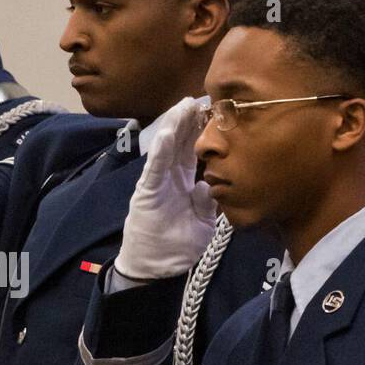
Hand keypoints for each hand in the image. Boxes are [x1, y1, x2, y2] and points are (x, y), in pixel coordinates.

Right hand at [113, 95, 217, 280]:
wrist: (153, 268)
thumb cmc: (176, 247)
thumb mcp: (202, 223)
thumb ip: (207, 202)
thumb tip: (212, 184)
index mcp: (183, 183)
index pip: (195, 151)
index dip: (204, 132)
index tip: (217, 111)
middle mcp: (170, 178)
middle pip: (182, 143)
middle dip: (191, 120)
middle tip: (204, 96)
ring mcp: (157, 184)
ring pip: (168, 149)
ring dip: (175, 127)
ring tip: (184, 105)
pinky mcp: (147, 193)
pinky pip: (154, 169)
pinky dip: (159, 150)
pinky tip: (166, 132)